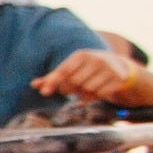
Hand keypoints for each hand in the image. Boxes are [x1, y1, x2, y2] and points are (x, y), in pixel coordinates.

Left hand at [34, 49, 152, 103]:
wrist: (117, 66)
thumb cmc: (86, 69)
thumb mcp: (71, 69)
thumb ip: (53, 77)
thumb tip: (34, 84)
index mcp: (81, 55)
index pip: (63, 70)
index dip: (53, 82)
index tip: (44, 92)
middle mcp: (96, 59)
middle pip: (74, 83)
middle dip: (70, 89)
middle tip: (73, 87)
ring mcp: (109, 68)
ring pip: (87, 90)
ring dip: (84, 94)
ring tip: (87, 87)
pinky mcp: (119, 79)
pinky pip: (100, 94)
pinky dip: (96, 96)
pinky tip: (98, 90)